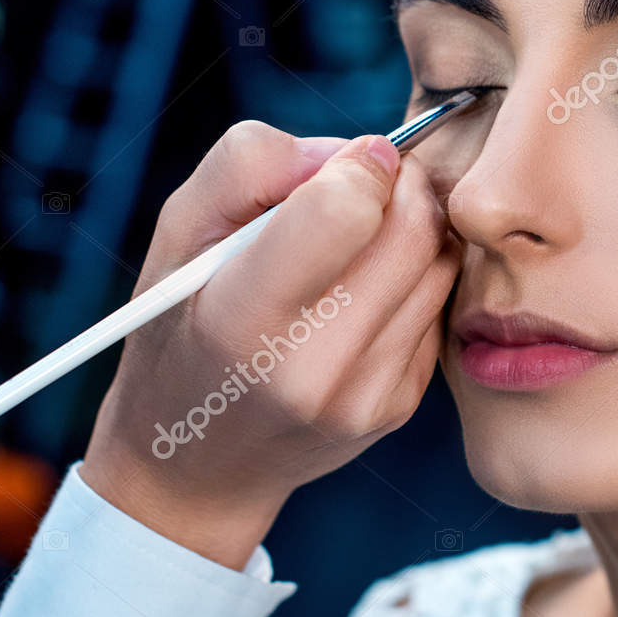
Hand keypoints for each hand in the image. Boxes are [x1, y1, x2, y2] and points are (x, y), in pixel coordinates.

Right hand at [79, 121, 459, 568]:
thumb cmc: (180, 327)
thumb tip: (353, 153)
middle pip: (412, 230)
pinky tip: (366, 287)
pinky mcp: (398, 407)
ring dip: (416, 226)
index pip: (343, 212)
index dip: (358, 167)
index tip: (348, 163)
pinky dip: (415, 276)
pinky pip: (438, 305)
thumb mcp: (178, 234)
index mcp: (241, 321)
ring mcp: (363, 396)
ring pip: (439, 263)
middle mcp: (310, 369)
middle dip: (401, 185)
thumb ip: (250, 166)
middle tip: (369, 181)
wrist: (197, 464)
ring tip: (362, 234)